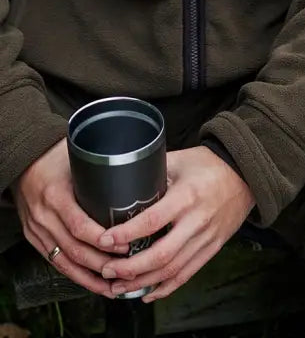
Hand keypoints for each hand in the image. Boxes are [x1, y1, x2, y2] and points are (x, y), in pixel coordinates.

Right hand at [13, 140, 118, 295]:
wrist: (25, 160)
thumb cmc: (58, 156)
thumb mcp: (79, 159)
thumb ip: (104, 169)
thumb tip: (144, 172)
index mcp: (56, 194)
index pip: (79, 224)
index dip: (102, 239)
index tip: (124, 244)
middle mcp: (44, 216)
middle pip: (74, 249)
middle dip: (102, 262)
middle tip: (128, 267)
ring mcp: (38, 230)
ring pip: (65, 261)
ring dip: (90, 276)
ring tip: (115, 284)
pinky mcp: (36, 239)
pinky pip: (56, 262)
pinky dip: (75, 275)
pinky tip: (94, 282)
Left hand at [98, 146, 254, 301]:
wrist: (247, 174)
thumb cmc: (211, 165)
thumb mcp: (181, 160)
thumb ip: (154, 170)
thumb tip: (123, 179)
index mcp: (187, 196)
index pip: (152, 221)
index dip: (125, 234)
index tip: (104, 240)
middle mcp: (197, 221)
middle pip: (161, 255)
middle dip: (129, 268)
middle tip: (106, 270)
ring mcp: (207, 237)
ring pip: (172, 269)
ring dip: (142, 282)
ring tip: (118, 286)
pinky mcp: (213, 247)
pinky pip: (188, 273)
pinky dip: (166, 287)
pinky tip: (147, 292)